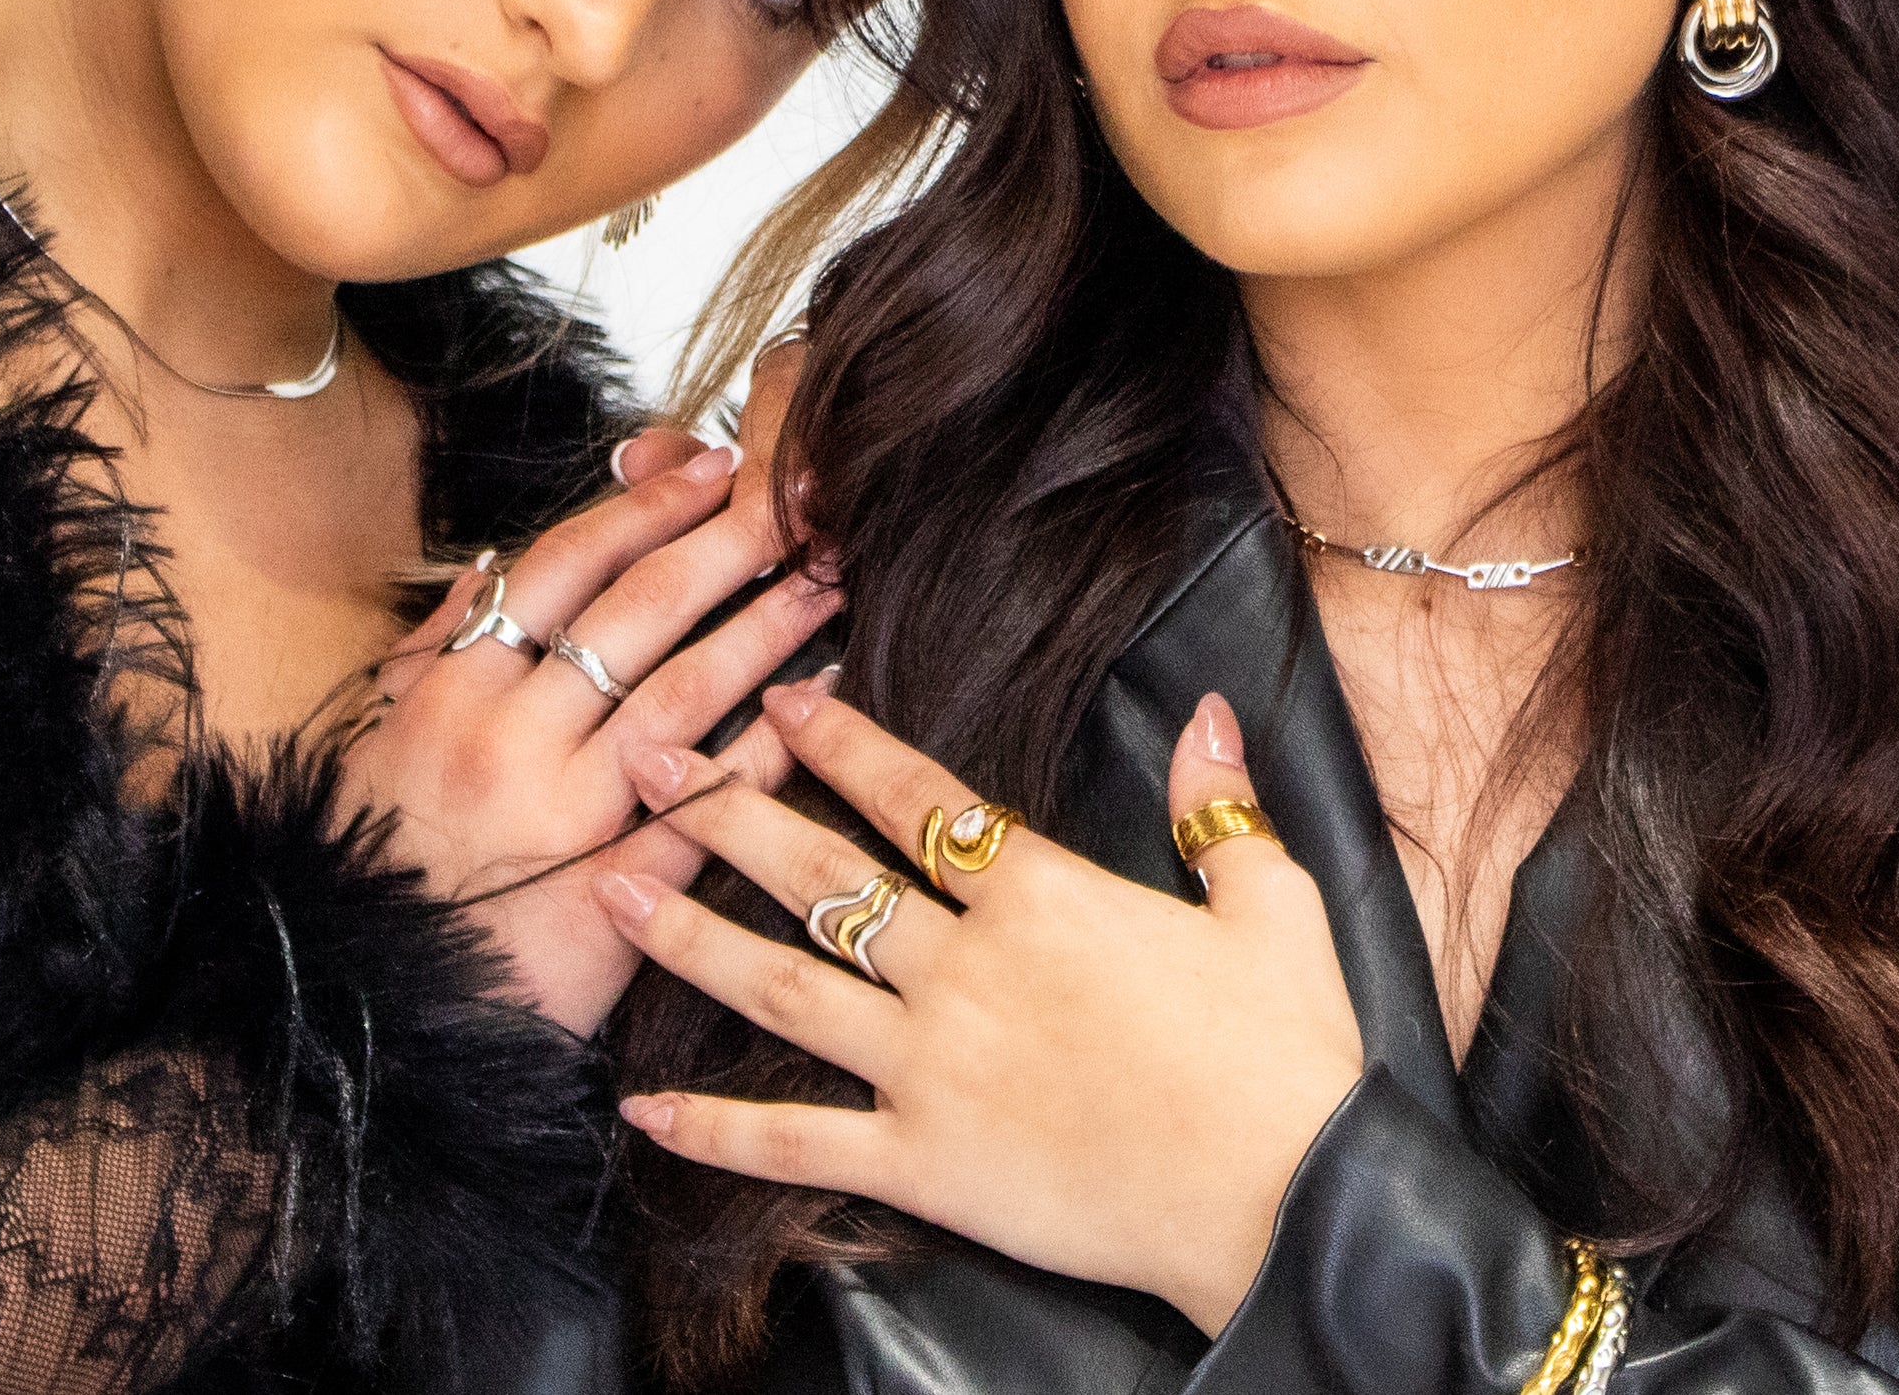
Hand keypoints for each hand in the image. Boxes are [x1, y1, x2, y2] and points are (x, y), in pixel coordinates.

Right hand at [339, 429, 841, 1035]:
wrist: (365, 1019)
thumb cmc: (371, 873)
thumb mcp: (373, 746)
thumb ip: (430, 651)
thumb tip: (489, 568)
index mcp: (449, 694)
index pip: (561, 568)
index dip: (646, 510)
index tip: (715, 471)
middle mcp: (508, 741)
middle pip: (637, 613)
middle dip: (728, 545)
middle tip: (801, 503)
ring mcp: (563, 817)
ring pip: (682, 694)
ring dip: (763, 628)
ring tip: (825, 581)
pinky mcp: (612, 897)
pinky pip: (704, 808)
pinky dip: (767, 751)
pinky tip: (819, 710)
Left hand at [606, 682, 1365, 1337]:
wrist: (1283, 1200)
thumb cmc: (1287, 1054)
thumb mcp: (1272, 906)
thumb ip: (1222, 810)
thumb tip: (1210, 713)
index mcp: (1047, 895)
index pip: (918, 798)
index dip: (841, 743)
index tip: (781, 700)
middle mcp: (970, 968)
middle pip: (824, 876)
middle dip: (725, 811)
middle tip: (648, 762)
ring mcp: (935, 1068)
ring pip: (786, 989)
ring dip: (689, 937)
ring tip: (611, 889)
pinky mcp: (924, 1164)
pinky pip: (797, 1142)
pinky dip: (713, 1131)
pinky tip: (642, 1112)